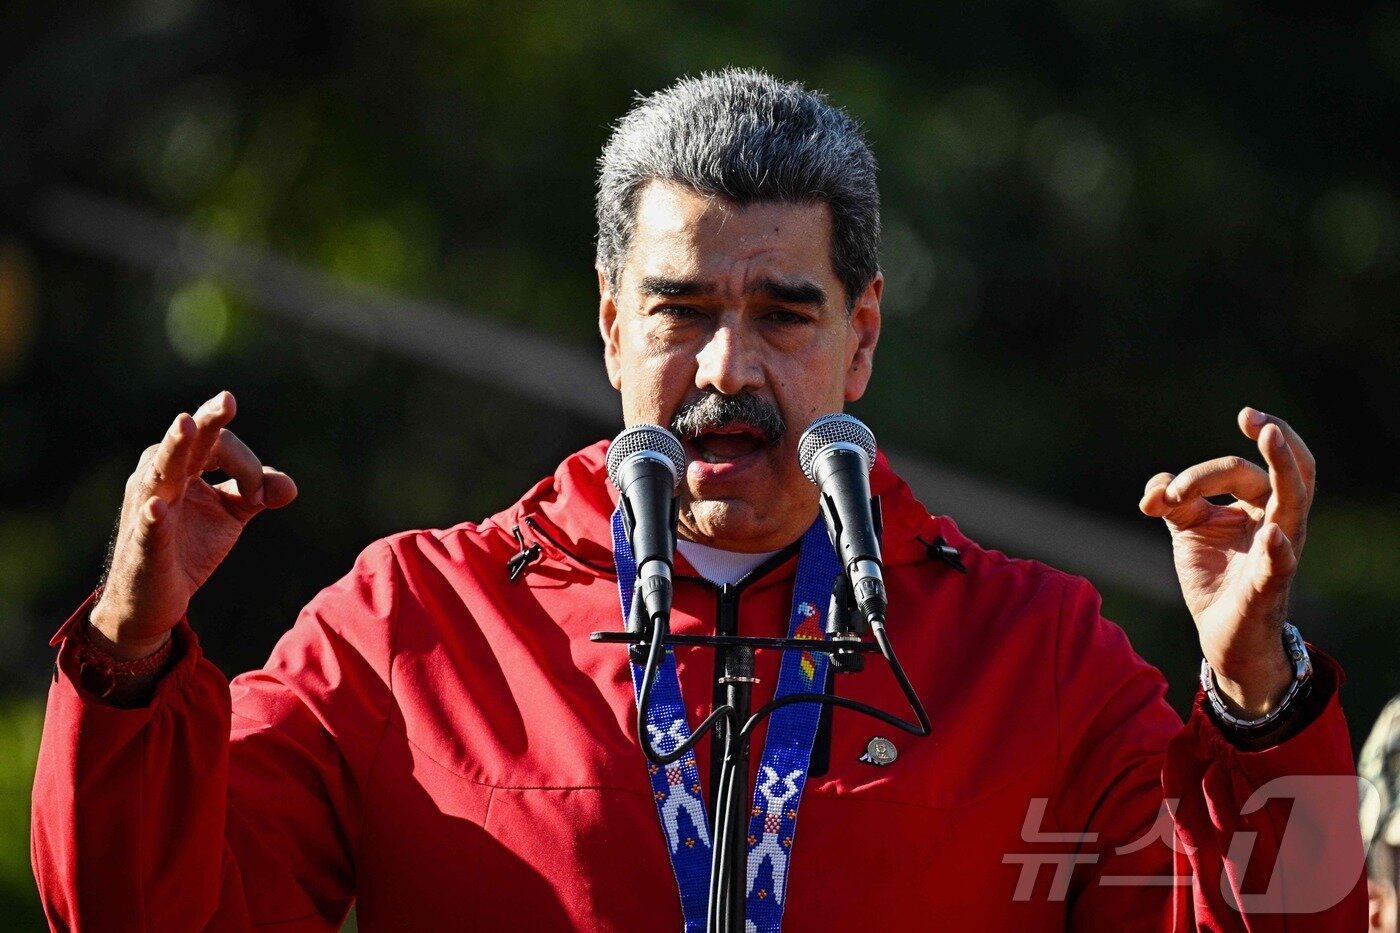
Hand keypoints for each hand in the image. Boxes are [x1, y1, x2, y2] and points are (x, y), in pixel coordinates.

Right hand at [89, 391, 296, 658]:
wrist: (152, 600)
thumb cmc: (188, 547)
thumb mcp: (230, 516)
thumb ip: (259, 493)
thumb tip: (290, 487)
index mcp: (184, 467)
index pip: (220, 445)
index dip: (248, 466)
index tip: (261, 495)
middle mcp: (161, 479)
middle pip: (186, 443)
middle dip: (208, 421)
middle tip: (228, 400)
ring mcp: (148, 509)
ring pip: (161, 472)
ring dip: (175, 449)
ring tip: (185, 425)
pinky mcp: (144, 546)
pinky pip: (149, 528)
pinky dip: (154, 516)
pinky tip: (156, 506)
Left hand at [1139, 408, 1314, 715]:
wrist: (1219, 635)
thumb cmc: (1213, 575)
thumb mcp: (1186, 529)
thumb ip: (1170, 500)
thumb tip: (1152, 492)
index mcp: (1258, 505)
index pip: (1236, 470)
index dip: (1197, 475)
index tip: (1164, 497)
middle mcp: (1277, 522)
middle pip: (1279, 471)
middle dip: (1275, 437)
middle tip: (1251, 415)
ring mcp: (1278, 552)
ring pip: (1294, 502)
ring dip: (1283, 468)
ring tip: (1272, 435)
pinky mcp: (1267, 587)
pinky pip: (1280, 564)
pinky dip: (1278, 548)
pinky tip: (1273, 534)